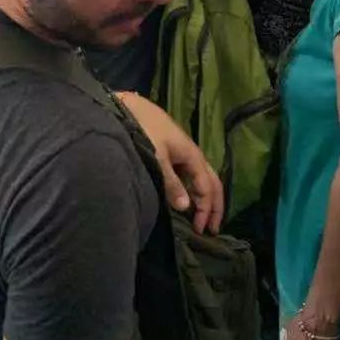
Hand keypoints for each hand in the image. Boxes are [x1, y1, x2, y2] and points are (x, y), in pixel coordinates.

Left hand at [117, 92, 223, 233]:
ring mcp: (181, 151)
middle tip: (212, 229)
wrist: (126, 108)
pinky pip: (189, 173)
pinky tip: (186, 197)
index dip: (206, 209)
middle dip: (214, 204)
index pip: (207, 186)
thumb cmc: (143, 131)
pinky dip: (192, 188)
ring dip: (204, 197)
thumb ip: (171, 183)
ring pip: (200, 176)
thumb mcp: (157, 158)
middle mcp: (191, 153)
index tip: (200, 230)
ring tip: (201, 217)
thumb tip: (186, 207)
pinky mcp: (171, 150)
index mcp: (192, 155)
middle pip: (211, 180)